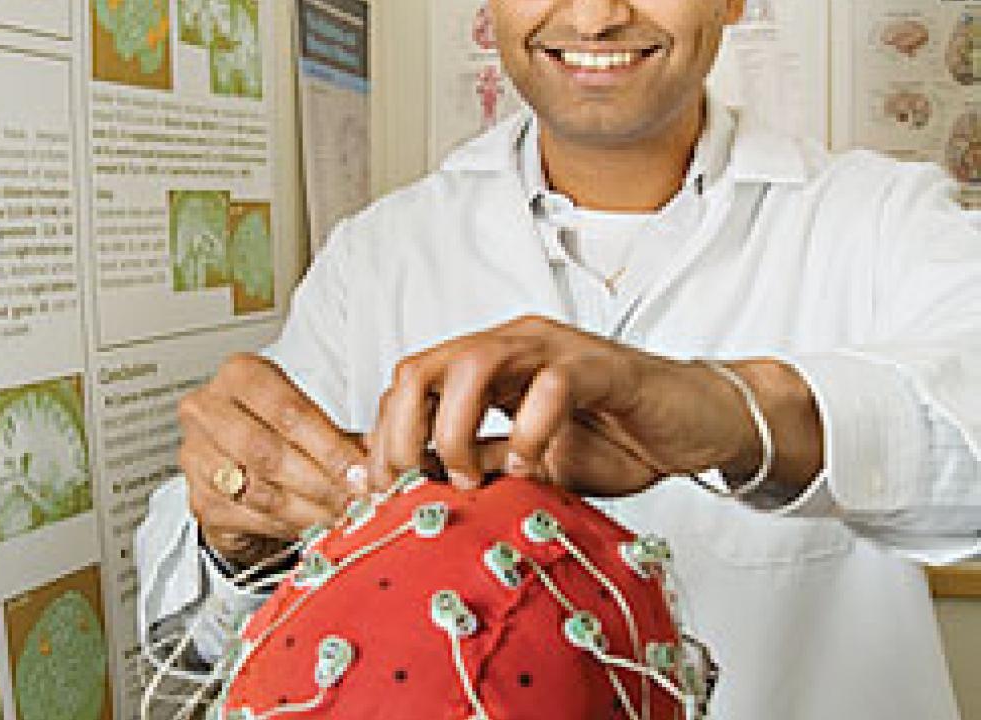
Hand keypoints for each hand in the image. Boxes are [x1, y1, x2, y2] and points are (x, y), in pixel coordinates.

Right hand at [178, 353, 367, 567]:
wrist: (237, 465)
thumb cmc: (277, 433)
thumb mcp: (309, 420)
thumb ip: (341, 436)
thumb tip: (384, 462)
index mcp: (240, 376)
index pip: (288, 411)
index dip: (330, 446)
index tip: (361, 472)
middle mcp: (207, 410)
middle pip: (269, 452)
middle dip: (321, 481)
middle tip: (355, 500)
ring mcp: (196, 455)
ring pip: (260, 489)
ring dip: (308, 510)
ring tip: (341, 517)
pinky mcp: (199, 498)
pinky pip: (249, 518)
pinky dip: (287, 527)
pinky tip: (313, 528)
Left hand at [367, 315, 822, 496]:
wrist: (697, 425)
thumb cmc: (616, 440)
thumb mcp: (529, 466)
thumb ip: (476, 466)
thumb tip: (408, 490)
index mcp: (486, 367)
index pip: (408, 387)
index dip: (385, 440)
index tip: (385, 495)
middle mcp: (511, 346)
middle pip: (420, 368)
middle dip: (402, 434)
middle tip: (413, 487)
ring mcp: (553, 349)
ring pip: (472, 364)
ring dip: (455, 428)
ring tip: (470, 476)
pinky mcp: (600, 366)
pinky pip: (550, 385)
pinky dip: (530, 431)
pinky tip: (535, 466)